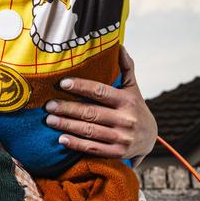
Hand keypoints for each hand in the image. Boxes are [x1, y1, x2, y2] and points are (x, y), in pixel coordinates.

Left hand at [45, 47, 156, 164]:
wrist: (150, 138)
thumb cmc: (135, 108)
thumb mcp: (133, 88)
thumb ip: (126, 68)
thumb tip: (119, 46)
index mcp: (127, 101)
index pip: (101, 92)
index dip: (81, 87)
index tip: (63, 83)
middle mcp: (126, 119)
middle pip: (91, 113)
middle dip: (68, 109)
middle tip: (49, 105)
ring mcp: (122, 138)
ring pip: (89, 131)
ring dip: (67, 126)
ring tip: (50, 120)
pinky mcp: (118, 153)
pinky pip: (93, 148)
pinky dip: (76, 144)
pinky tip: (61, 139)